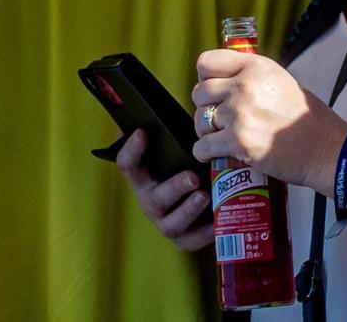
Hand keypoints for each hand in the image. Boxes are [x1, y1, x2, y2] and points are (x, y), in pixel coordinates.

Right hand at [116, 129, 211, 252]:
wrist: (209, 198)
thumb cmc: (193, 165)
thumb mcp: (182, 149)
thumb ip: (174, 133)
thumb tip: (172, 107)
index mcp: (146, 177)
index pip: (128, 164)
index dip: (132, 149)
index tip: (143, 132)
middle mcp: (152, 200)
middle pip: (154, 197)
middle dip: (173, 188)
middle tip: (192, 177)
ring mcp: (167, 222)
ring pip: (171, 223)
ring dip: (188, 210)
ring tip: (205, 196)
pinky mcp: (186, 239)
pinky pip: (193, 240)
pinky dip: (206, 232)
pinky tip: (218, 221)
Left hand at [193, 49, 346, 192]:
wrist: (325, 147)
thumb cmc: (306, 118)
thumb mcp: (281, 80)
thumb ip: (251, 76)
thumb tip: (223, 79)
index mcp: (257, 67)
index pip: (207, 61)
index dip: (205, 77)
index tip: (213, 88)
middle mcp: (245, 86)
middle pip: (199, 92)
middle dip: (206, 106)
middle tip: (219, 117)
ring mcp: (240, 114)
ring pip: (199, 120)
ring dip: (207, 131)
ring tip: (222, 136)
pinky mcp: (238, 141)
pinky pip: (201, 147)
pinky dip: (205, 153)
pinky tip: (217, 152)